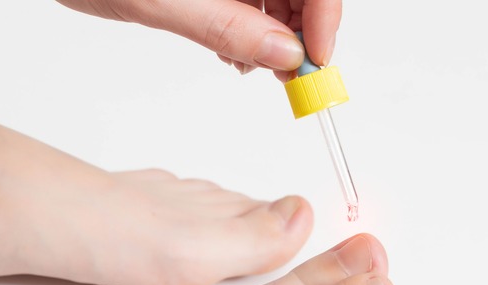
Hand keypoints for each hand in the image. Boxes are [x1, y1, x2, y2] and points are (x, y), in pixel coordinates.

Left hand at [56, 0, 341, 80]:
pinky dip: (250, 29)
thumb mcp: (162, 0)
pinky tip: (228, 48)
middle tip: (284, 75)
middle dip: (300, 31)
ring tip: (240, 60)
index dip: (325, 15)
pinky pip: (252, 0)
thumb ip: (228, 25)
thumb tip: (285, 54)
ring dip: (274, 35)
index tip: (315, 59)